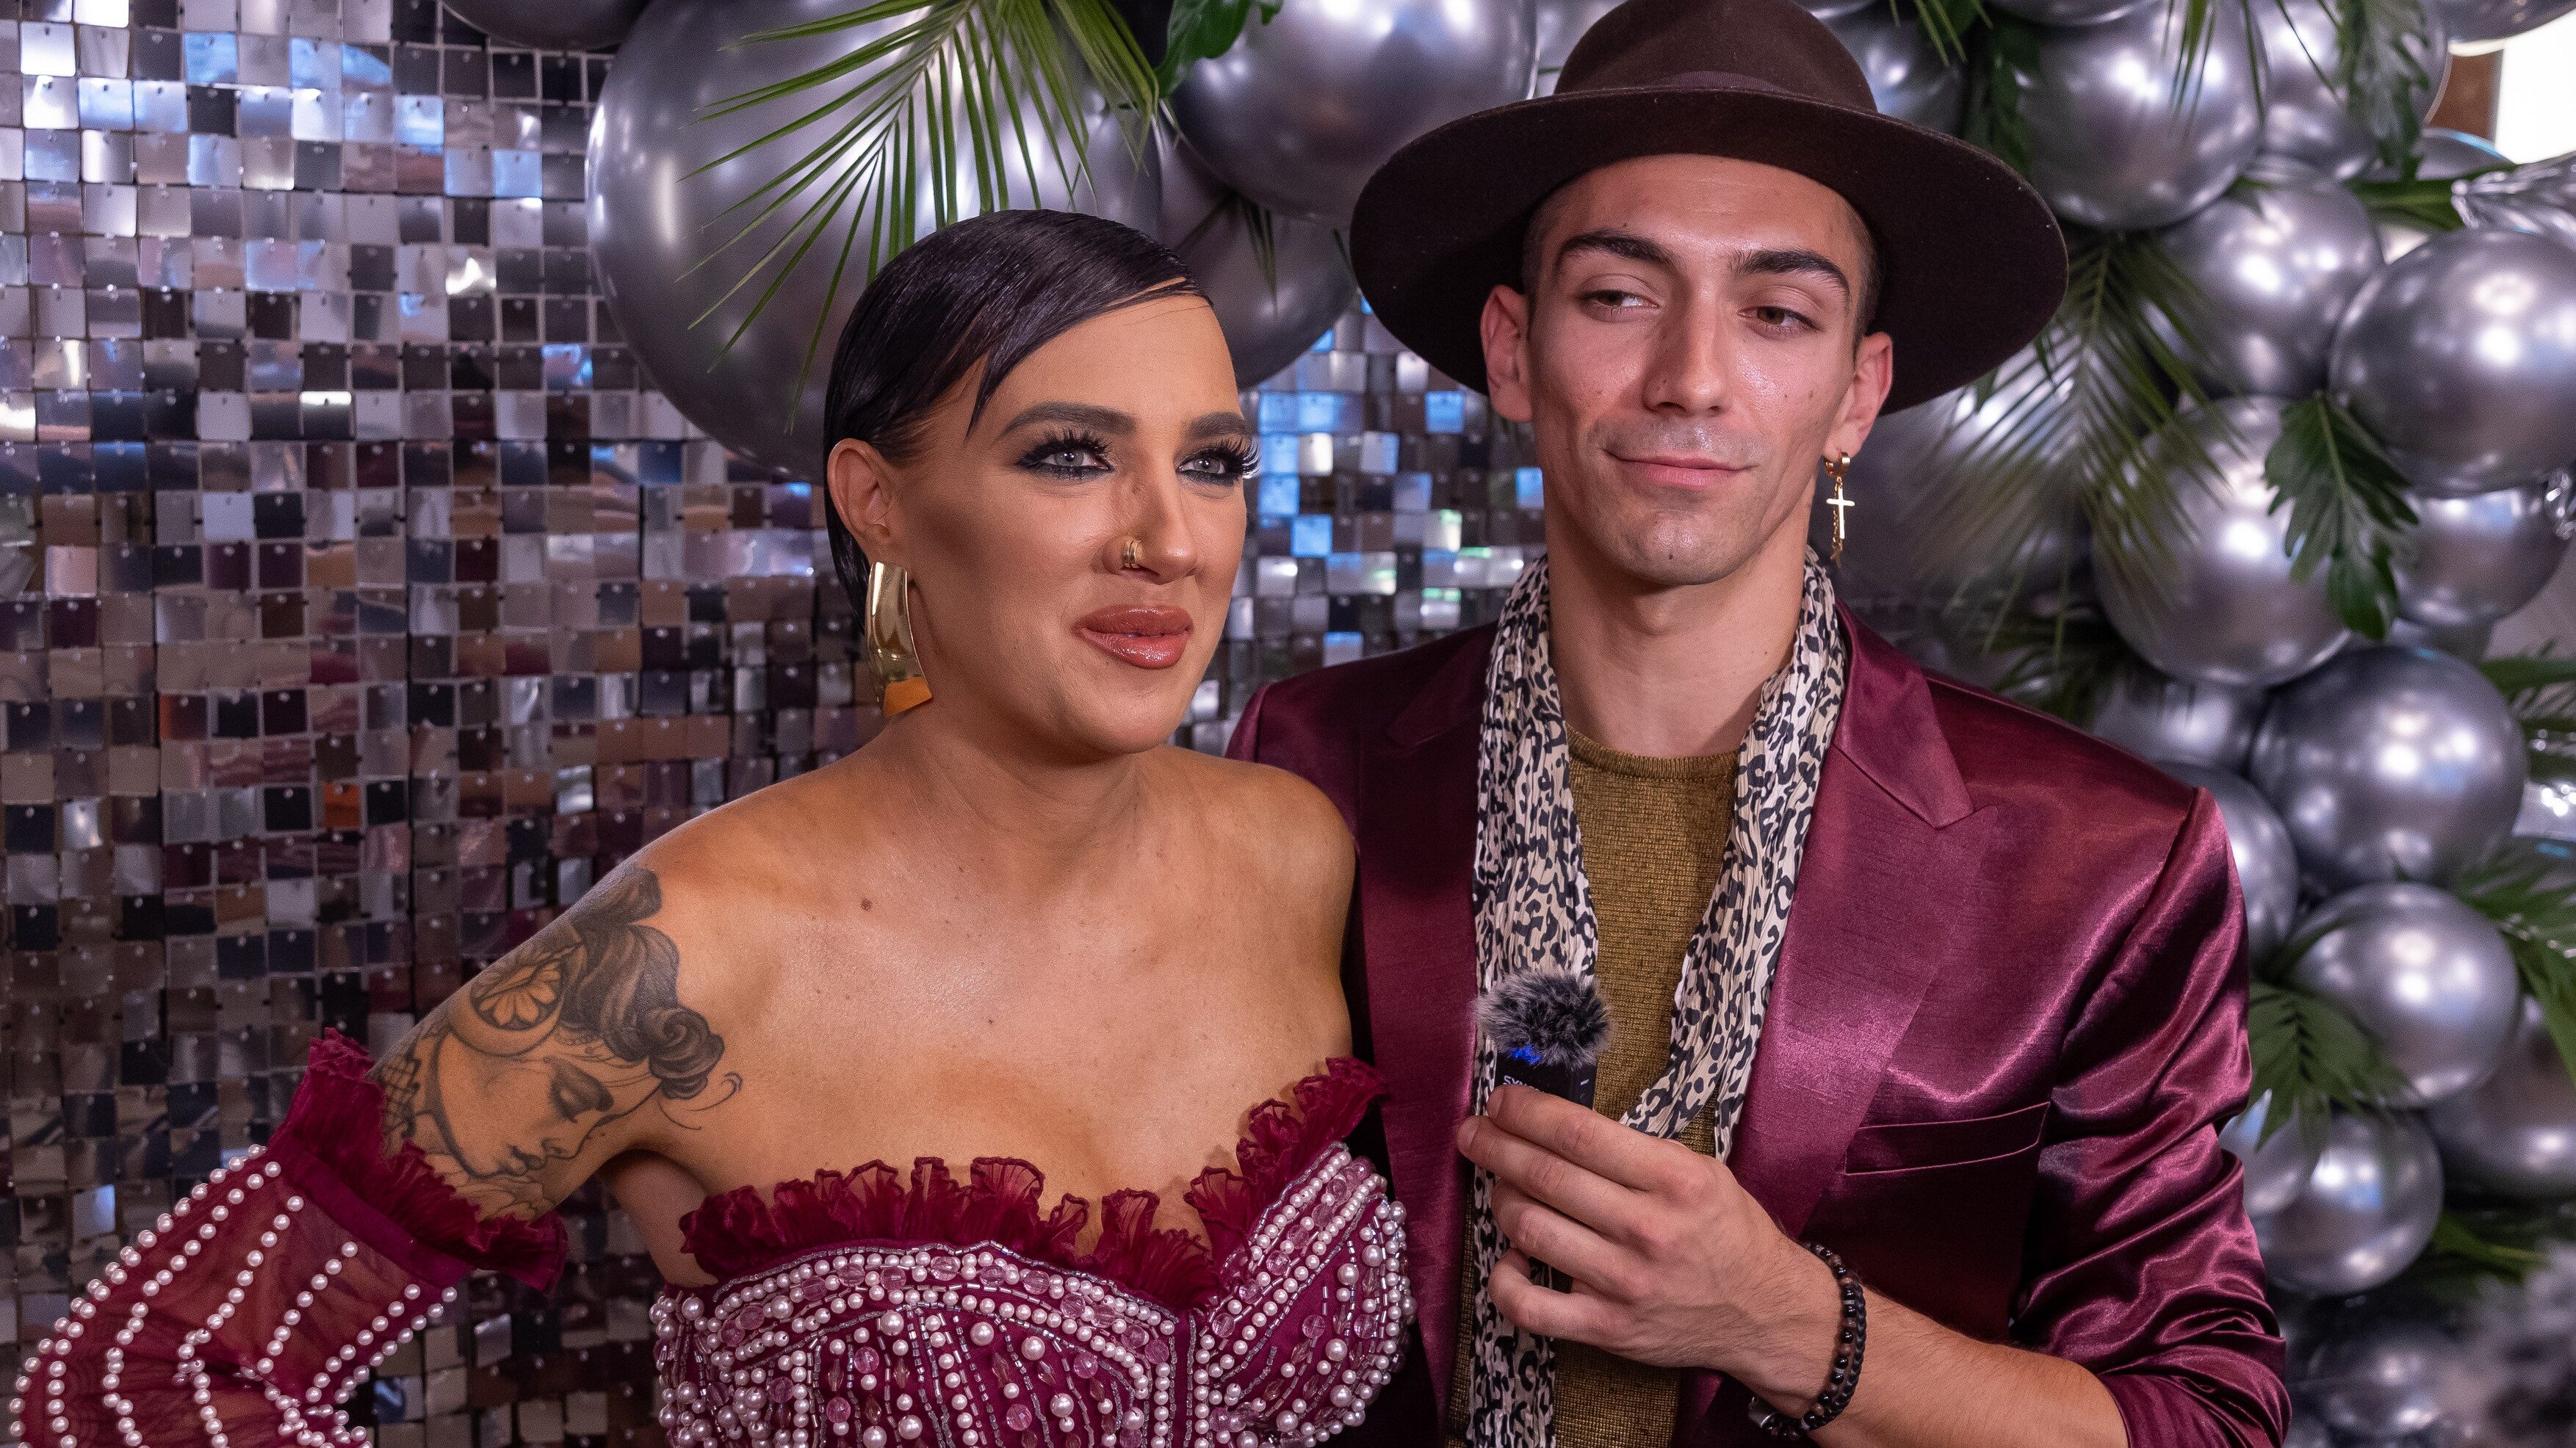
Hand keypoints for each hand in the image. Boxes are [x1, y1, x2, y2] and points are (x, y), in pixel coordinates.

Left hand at [1456, 1084, 1843, 1404]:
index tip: (1501, 1101)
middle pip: (1544, 1176)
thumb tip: (1556, 1123)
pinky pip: (1530, 1306)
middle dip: (1495, 1145)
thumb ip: (1635, 1150)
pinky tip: (1509, 1255)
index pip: (1578, 1133)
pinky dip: (1504, 1278)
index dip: (1527, 1112)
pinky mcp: (1608, 1328)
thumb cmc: (1726, 1231)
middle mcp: (1647, 1229)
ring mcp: (1623, 1283)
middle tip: (1473, 1131)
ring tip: (1499, 1185)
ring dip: (1499, 1199)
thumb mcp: (1700, 1170)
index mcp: (1674, 1180)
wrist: (1765, 1312)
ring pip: (1528, 1229)